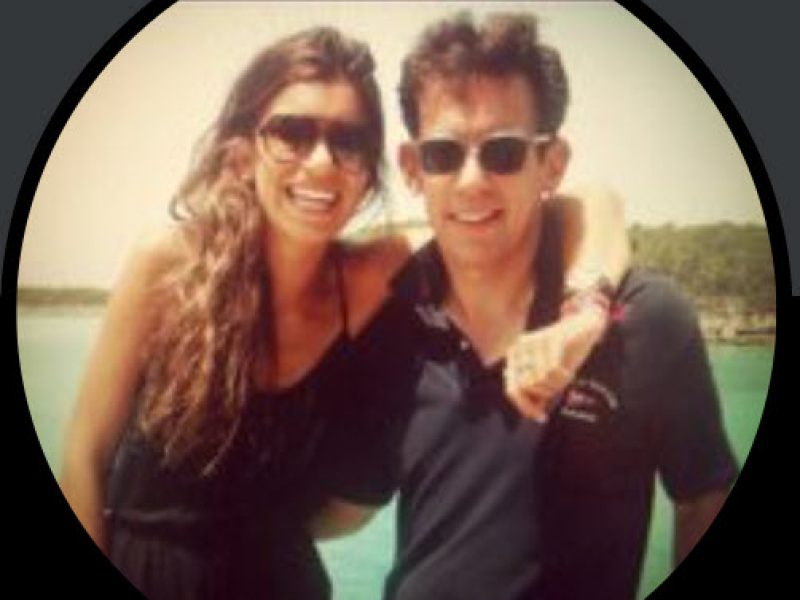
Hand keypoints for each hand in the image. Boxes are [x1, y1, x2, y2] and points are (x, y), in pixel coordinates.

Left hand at [504, 306, 607, 421]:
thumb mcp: (548, 376)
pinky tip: (570, 372)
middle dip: (546, 393)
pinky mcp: (550, 339)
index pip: (512, 390)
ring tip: (566, 376)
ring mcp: (533, 341)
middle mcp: (519, 347)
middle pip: (526, 387)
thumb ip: (537, 392)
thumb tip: (532, 412)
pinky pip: (551, 370)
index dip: (526, 407)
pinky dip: (563, 377)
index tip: (542, 418)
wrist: (584, 327)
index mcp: (513, 356)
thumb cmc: (565, 353)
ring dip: (557, 384)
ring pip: (540, 380)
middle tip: (560, 387)